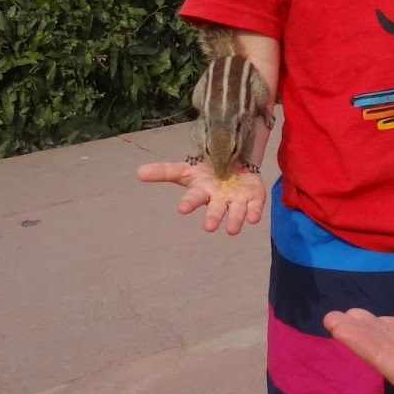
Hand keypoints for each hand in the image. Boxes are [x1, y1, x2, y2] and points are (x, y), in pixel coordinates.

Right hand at [136, 158, 265, 233]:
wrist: (235, 163)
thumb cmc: (208, 171)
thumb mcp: (187, 169)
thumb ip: (165, 172)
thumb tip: (138, 172)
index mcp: (202, 192)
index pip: (193, 198)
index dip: (189, 203)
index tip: (182, 209)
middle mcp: (219, 200)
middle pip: (215, 210)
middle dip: (212, 218)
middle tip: (209, 227)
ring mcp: (237, 201)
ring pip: (236, 213)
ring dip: (234, 221)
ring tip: (231, 230)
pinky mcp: (254, 199)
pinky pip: (255, 207)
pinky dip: (254, 213)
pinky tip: (254, 219)